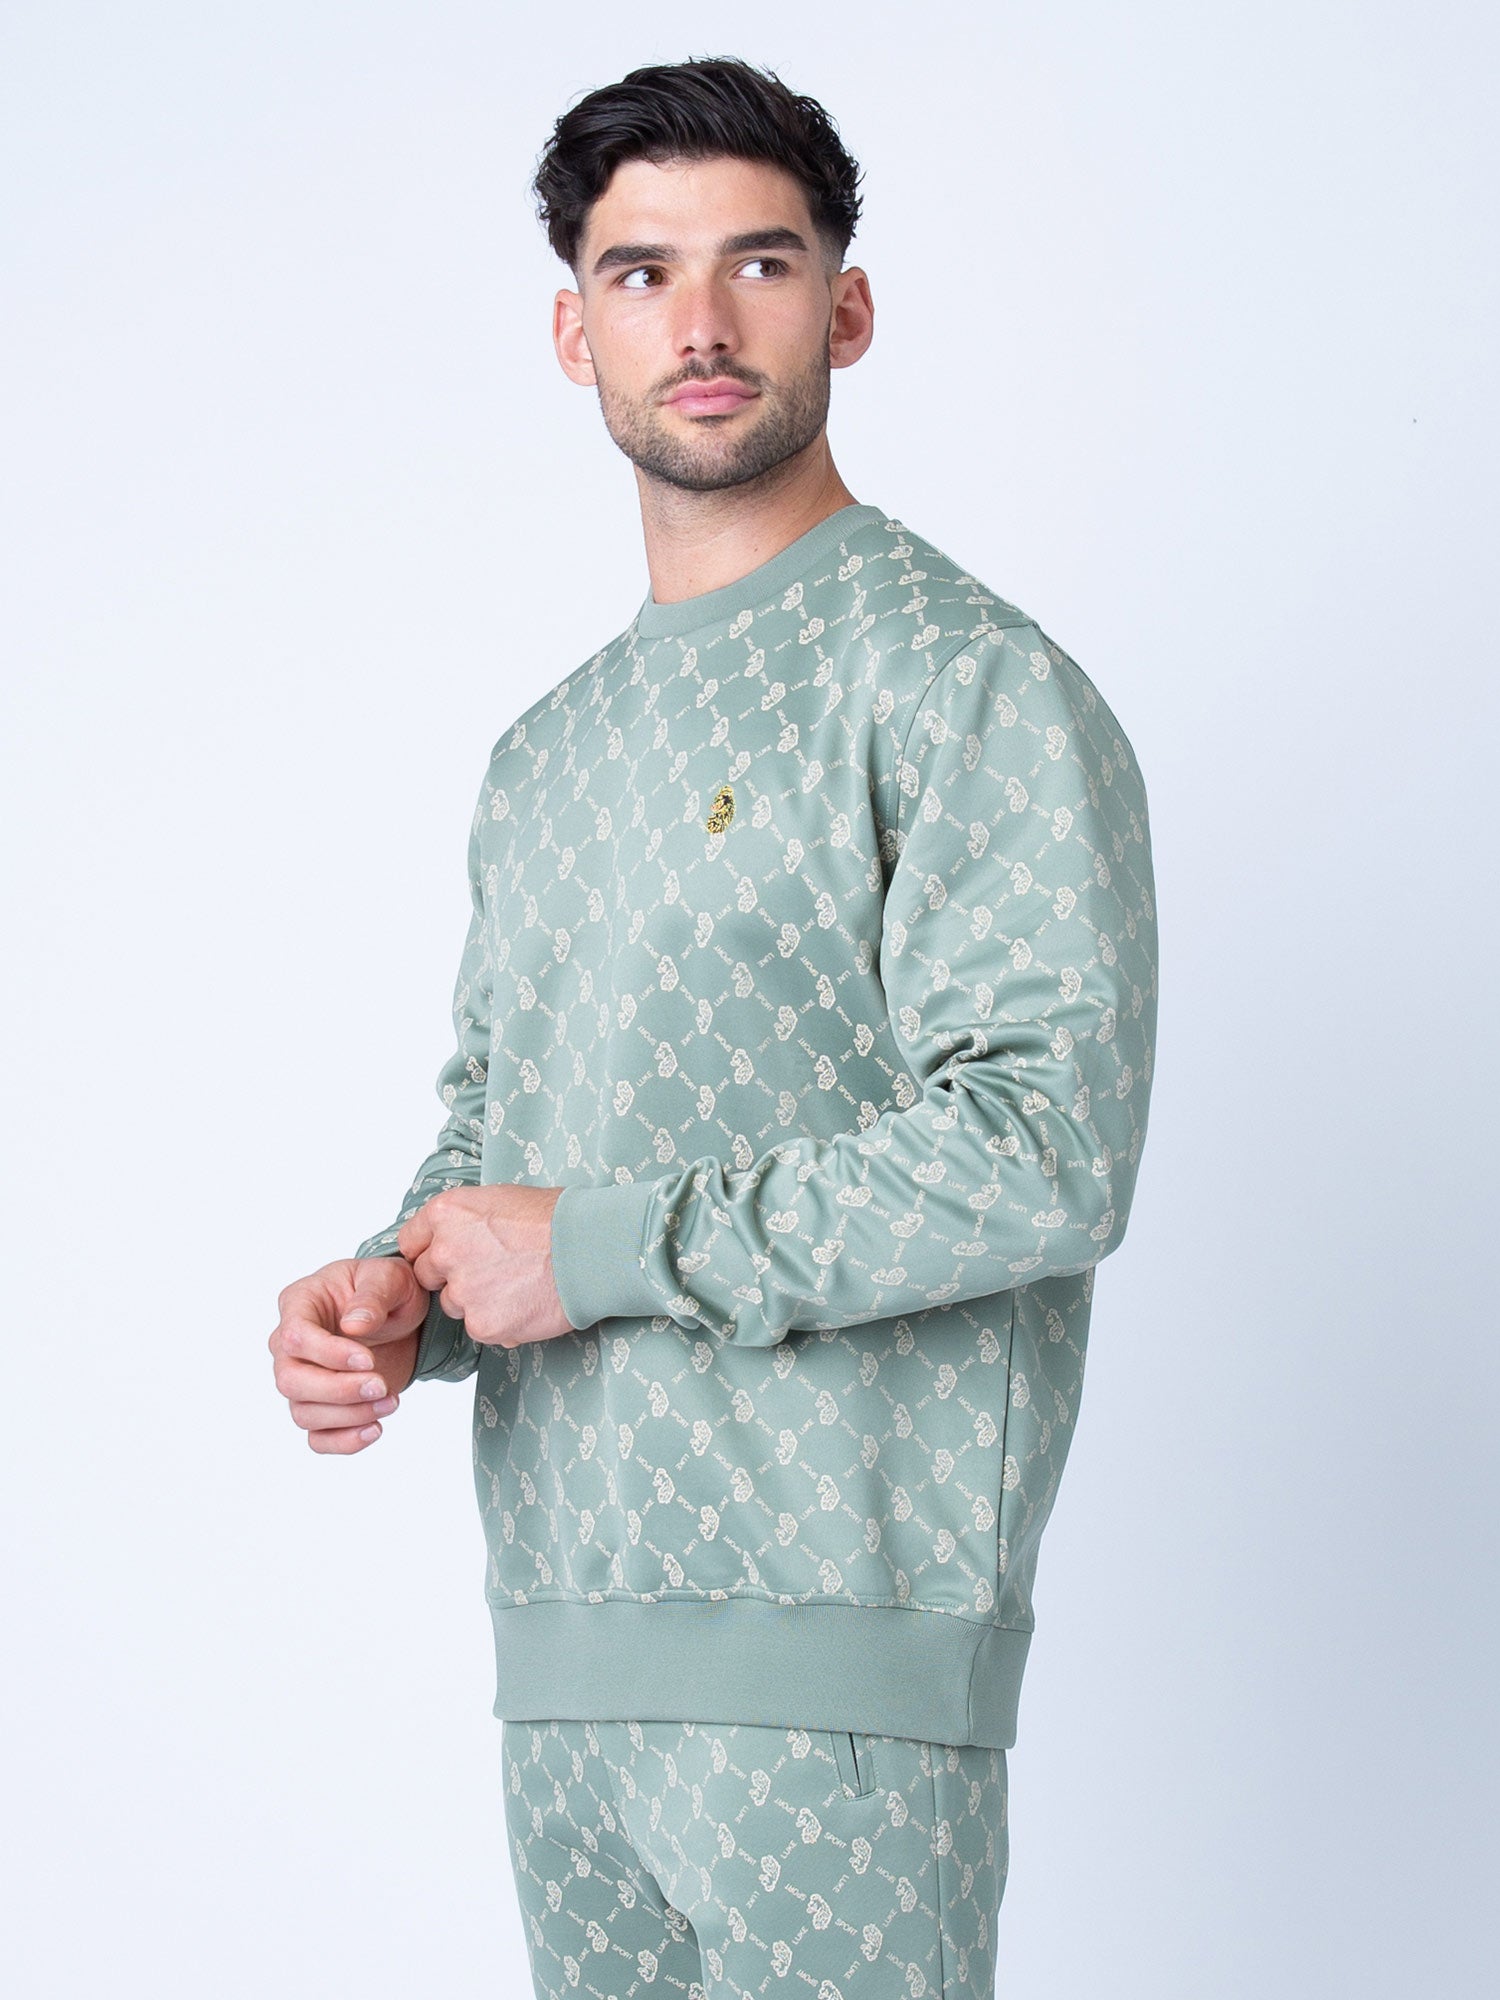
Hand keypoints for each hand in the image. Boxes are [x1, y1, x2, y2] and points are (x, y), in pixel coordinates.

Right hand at [269, 1255, 428, 1454]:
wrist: (402, 1318)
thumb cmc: (388, 1289)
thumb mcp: (390, 1278)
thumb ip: (373, 1295)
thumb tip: (354, 1326)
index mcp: (300, 1304)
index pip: (295, 1337)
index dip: (328, 1354)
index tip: (369, 1360)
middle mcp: (291, 1346)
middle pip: (290, 1381)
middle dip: (337, 1390)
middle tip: (381, 1385)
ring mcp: (303, 1379)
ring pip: (303, 1412)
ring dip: (349, 1415)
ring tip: (392, 1401)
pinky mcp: (322, 1407)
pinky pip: (317, 1437)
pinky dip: (343, 1441)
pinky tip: (375, 1429)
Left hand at [397, 1184, 572, 1348]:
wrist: (588, 1249)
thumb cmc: (554, 1219)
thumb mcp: (497, 1199)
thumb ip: (463, 1222)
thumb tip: (448, 1240)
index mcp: (446, 1214)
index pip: (411, 1241)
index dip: (431, 1249)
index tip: (451, 1254)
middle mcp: (445, 1252)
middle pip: (427, 1276)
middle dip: (452, 1276)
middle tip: (491, 1270)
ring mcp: (462, 1291)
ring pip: (454, 1304)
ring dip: (476, 1300)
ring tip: (516, 1285)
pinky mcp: (482, 1324)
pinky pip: (480, 1327)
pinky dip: (499, 1321)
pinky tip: (525, 1303)